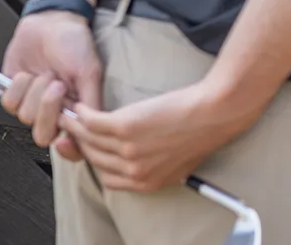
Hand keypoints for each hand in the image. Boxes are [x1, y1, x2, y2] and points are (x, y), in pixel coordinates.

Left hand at [1, 10, 102, 158]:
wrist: (51, 22)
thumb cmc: (75, 43)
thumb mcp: (91, 72)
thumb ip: (93, 102)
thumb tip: (93, 130)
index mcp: (77, 110)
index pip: (72, 143)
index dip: (68, 145)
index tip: (66, 130)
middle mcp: (54, 111)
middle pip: (44, 135)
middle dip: (48, 108)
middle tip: (57, 85)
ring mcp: (33, 104)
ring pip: (26, 117)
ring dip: (35, 90)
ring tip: (46, 73)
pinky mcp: (14, 94)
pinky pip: (9, 103)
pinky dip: (18, 86)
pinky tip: (29, 74)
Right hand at [62, 79, 253, 191]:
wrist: (219, 110)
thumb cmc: (206, 129)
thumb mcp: (180, 160)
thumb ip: (158, 167)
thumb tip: (140, 162)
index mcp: (147, 182)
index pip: (107, 177)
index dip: (97, 162)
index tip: (91, 149)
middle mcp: (134, 171)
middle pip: (95, 159)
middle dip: (81, 144)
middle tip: (74, 129)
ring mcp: (128, 149)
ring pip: (89, 139)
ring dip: (75, 127)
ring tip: (71, 115)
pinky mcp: (125, 126)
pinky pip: (92, 122)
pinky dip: (82, 114)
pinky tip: (80, 106)